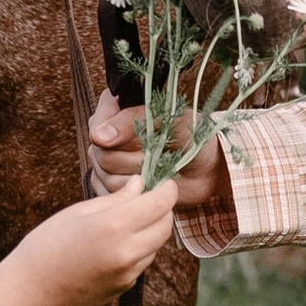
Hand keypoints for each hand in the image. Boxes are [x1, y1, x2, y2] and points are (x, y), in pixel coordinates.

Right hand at [15, 177, 178, 305]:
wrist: (32, 291)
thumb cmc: (47, 244)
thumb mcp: (79, 212)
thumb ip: (115, 199)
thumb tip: (139, 185)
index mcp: (113, 226)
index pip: (159, 204)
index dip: (167, 190)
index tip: (166, 183)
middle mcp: (126, 252)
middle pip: (165, 226)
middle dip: (164, 210)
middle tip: (152, 199)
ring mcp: (128, 273)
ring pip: (156, 245)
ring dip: (151, 230)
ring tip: (129, 221)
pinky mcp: (125, 287)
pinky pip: (142, 262)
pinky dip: (139, 249)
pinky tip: (116, 245)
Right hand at [87, 92, 232, 222]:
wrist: (208, 168)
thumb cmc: (194, 137)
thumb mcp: (170, 119)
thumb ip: (132, 122)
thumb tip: (98, 137)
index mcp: (119, 110)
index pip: (97, 123)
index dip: (113, 135)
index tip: (139, 141)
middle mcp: (109, 136)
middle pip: (99, 155)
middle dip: (132, 160)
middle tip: (158, 157)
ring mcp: (110, 162)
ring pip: (105, 177)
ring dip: (137, 178)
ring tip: (159, 171)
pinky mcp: (115, 186)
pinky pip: (110, 196)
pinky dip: (133, 195)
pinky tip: (151, 187)